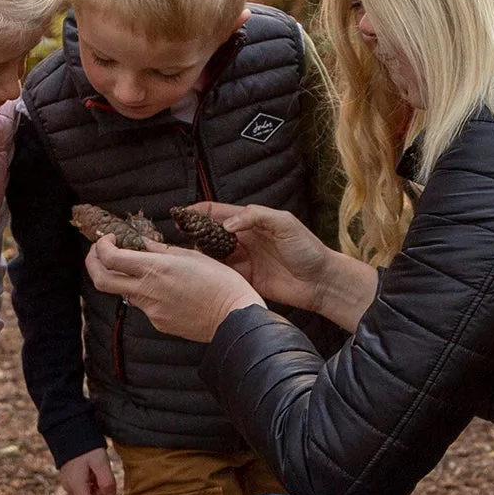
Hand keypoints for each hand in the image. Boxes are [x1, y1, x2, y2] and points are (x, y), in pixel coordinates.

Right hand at [59, 447, 117, 494]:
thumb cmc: (86, 447)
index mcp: (76, 486)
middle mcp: (70, 489)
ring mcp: (69, 484)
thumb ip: (107, 481)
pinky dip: (92, 485)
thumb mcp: (100, 462)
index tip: (111, 493)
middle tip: (107, 480)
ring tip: (100, 473)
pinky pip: (83, 489)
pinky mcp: (71, 480)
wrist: (69, 432)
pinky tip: (95, 472)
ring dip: (98, 490)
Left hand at [85, 235, 264, 342]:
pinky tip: (171, 291)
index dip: (102, 246)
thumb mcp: (192, 256)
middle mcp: (147, 291)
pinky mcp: (159, 323)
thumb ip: (162, 250)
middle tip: (100, 253)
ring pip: (125, 293)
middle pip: (101, 280)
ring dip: (127, 280)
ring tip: (149, 271)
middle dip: (93, 264)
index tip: (109, 239)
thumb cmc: (221, 282)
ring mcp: (151, 310)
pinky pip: (145, 306)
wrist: (235, 317)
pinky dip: (149, 294)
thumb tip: (143, 244)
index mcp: (155, 269)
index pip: (110, 258)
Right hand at [193, 202, 378, 329]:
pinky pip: (221, 274)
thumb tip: (227, 224)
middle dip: (191, 233)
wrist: (321, 282)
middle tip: (172, 237)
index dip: (197, 212)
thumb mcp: (285, 223)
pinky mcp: (244, 279)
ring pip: (212, 255)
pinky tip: (197, 274)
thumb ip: (256, 217)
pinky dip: (209, 273)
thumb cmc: (307, 249)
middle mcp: (243, 239)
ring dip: (197, 255)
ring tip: (180, 256)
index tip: (179, 215)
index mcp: (251, 221)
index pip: (218, 212)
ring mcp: (243, 260)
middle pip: (209, 233)